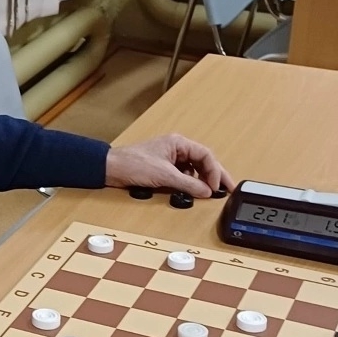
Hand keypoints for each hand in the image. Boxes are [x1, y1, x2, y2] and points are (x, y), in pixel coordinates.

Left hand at [104, 133, 233, 198]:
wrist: (110, 169)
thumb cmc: (132, 164)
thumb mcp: (164, 175)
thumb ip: (188, 184)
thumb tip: (206, 191)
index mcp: (178, 143)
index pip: (205, 155)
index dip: (214, 171)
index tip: (216, 187)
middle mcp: (176, 149)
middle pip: (203, 162)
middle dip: (214, 176)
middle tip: (227, 189)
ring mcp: (170, 159)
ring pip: (194, 169)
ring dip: (202, 181)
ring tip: (209, 193)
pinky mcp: (163, 169)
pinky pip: (183, 176)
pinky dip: (189, 184)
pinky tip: (191, 191)